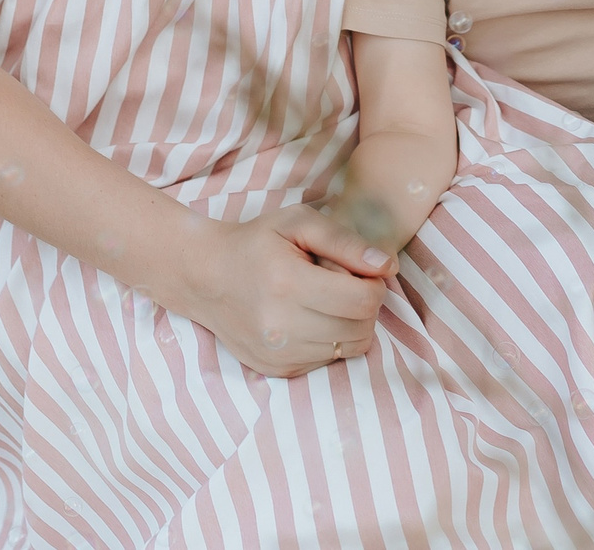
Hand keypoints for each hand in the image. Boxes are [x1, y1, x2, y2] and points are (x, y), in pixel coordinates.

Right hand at [166, 204, 393, 377]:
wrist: (205, 276)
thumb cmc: (257, 243)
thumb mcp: (299, 223)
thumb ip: (346, 242)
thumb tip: (388, 266)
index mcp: (287, 284)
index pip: (362, 301)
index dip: (374, 285)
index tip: (362, 272)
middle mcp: (281, 327)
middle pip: (361, 329)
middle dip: (365, 305)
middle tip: (344, 284)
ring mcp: (278, 354)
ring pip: (350, 349)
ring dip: (350, 325)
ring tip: (326, 301)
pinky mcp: (278, 370)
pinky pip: (329, 361)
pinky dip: (331, 341)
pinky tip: (310, 318)